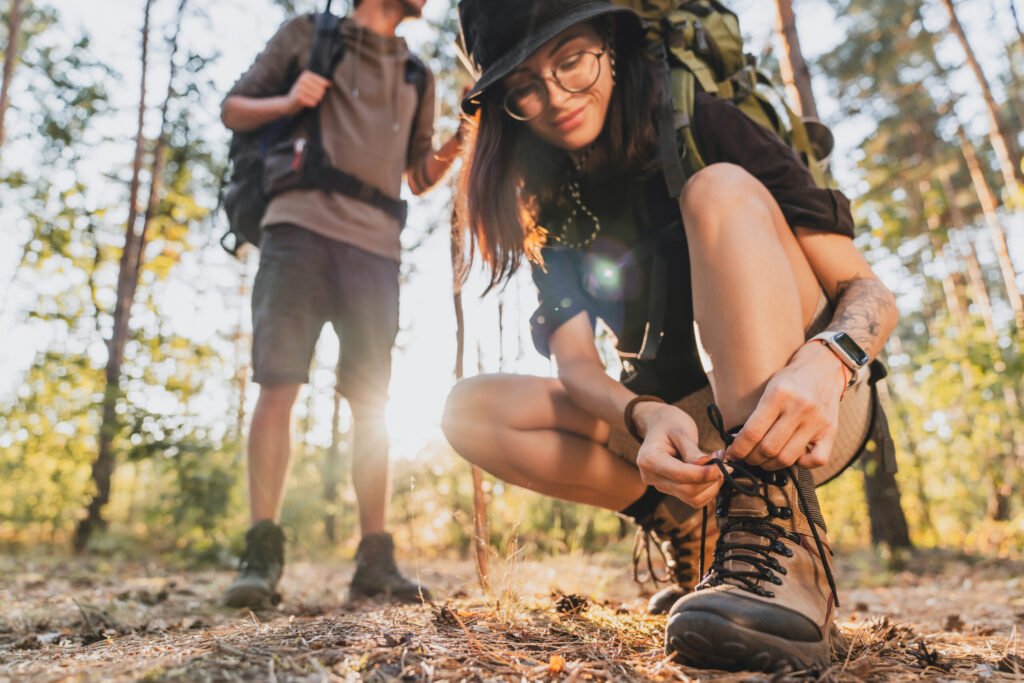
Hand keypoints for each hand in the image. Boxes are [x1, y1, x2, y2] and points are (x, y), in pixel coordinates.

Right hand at [287, 70, 330, 113]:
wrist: (288, 103)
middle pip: (321, 90)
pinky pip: (314, 102)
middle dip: (320, 95)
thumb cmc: (302, 93)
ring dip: (316, 100)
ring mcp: (300, 88)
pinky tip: (307, 103)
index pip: (323, 83)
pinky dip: (313, 104)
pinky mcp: (299, 98)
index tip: (318, 90)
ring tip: (311, 99)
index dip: (324, 89)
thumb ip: (320, 83)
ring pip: (318, 96)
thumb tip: (330, 83)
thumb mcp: (309, 84)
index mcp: (306, 74)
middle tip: (314, 96)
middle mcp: (302, 80)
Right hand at [634, 404, 724, 507]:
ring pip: (692, 498)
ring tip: (718, 465)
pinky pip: (693, 498)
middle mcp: (651, 476)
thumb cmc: (669, 423)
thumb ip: (693, 451)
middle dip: (710, 479)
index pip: (680, 474)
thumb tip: (708, 466)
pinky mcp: (671, 490)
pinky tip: (711, 473)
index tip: (724, 467)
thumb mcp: (681, 431)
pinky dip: (707, 489)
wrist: (659, 424)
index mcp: (649, 459)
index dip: (704, 474)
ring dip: (712, 486)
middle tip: (724, 463)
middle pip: (687, 490)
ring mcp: (661, 485)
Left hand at [726, 343, 844, 470]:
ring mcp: (817, 421)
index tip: (731, 454)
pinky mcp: (831, 430)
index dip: (738, 449)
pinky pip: (817, 460)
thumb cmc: (790, 379)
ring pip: (788, 457)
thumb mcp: (768, 387)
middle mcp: (800, 408)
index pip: (752, 432)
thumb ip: (756, 414)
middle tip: (746, 458)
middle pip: (768, 448)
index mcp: (779, 394)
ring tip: (763, 460)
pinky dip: (803, 464)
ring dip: (770, 465)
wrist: (823, 366)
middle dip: (751, 458)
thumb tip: (738, 443)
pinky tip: (794, 457)